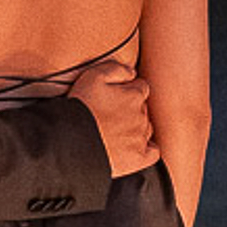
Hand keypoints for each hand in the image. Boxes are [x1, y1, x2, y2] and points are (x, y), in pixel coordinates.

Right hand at [70, 54, 154, 177]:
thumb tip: (133, 73)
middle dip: (130, 110)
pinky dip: (147, 149)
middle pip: (143, 109)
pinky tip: (134, 147)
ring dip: (135, 128)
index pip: (141, 88)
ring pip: (146, 128)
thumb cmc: (81, 108)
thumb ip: (117, 69)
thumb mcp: (93, 76)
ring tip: (115, 132)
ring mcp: (141, 138)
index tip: (115, 97)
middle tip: (110, 115)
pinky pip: (153, 152)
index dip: (128, 90)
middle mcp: (142, 116)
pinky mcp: (138, 157)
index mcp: (134, 95)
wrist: (72, 141)